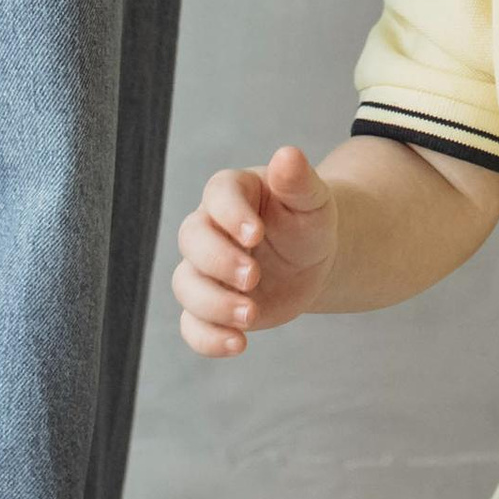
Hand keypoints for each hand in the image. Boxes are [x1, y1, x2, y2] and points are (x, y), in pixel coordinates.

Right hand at [173, 148, 339, 355]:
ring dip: (214, 304)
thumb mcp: (312, 200)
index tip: (256, 235)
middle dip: (219, 262)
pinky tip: (238, 344)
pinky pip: (192, 324)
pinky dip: (207, 337)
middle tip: (254, 278)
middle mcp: (210, 228)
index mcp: (232, 192)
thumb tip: (287, 155)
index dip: (230, 214)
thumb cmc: (308, 220)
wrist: (312, 260)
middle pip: (192, 240)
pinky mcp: (211, 306)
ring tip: (252, 315)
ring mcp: (206, 270)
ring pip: (186, 285)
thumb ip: (299, 180)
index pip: (217, 195)